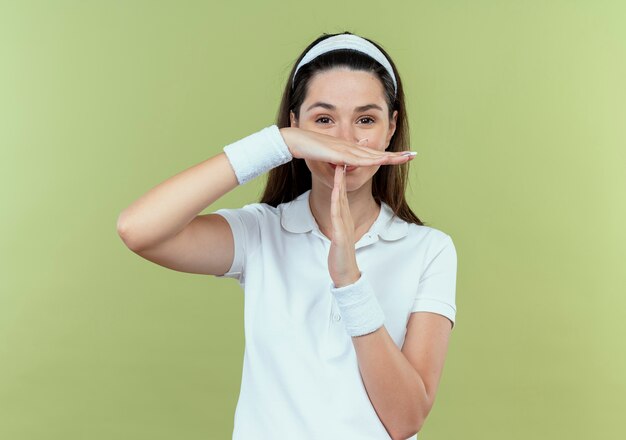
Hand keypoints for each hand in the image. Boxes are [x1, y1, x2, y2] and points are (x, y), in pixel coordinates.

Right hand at [279, 127, 414, 167]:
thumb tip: (346, 166)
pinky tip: (382, 160)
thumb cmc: (309, 149)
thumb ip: (338, 163)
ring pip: (372, 155)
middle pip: (378, 153)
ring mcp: (346, 149)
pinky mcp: (339, 153)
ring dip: (389, 157)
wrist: (296, 140)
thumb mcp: (327, 160)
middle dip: (396, 155)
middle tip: (414, 155)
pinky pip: (358, 158)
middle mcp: (351, 148)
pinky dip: (371, 160)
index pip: (373, 154)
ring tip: (406, 158)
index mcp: (350, 150)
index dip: (389, 155)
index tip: (403, 157)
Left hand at [327, 161, 361, 287]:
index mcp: (344, 218)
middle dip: (344, 172)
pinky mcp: (341, 236)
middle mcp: (346, 219)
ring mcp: (344, 227)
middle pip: (344, 191)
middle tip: (346, 153)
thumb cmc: (341, 258)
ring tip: (339, 166)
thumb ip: (337, 224)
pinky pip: (338, 216)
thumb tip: (335, 213)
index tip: (341, 158)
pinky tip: (336, 193)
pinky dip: (337, 203)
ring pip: (342, 201)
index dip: (341, 175)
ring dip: (340, 183)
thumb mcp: (338, 236)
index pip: (342, 192)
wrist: (346, 276)